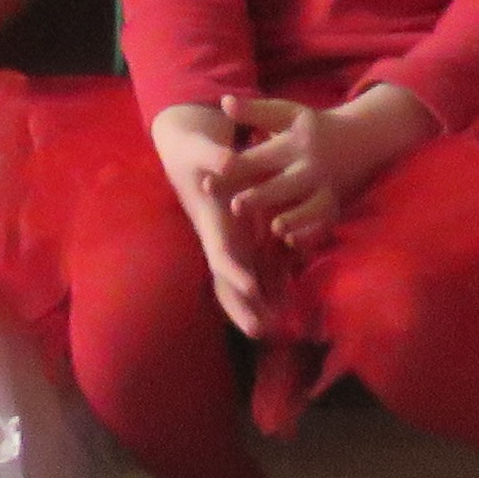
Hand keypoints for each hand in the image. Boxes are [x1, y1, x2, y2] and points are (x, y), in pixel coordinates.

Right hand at [155, 103, 281, 337]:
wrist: (187, 147)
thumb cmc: (193, 148)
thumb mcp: (199, 146)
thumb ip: (213, 155)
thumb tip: (226, 163)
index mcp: (209, 221)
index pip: (220, 252)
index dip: (233, 271)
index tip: (250, 287)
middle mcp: (221, 236)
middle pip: (228, 279)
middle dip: (242, 306)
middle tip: (263, 331)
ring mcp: (233, 239)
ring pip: (245, 278)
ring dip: (260, 303)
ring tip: (283, 327)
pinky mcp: (245, 235)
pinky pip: (260, 265)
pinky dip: (273, 285)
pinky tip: (291, 302)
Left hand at [219, 87, 425, 253]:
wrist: (364, 138)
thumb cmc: (313, 126)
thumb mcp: (286, 112)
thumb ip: (254, 111)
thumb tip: (224, 101)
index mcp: (293, 143)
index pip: (258, 158)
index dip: (233, 170)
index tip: (208, 181)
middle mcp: (311, 168)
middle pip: (283, 185)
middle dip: (260, 197)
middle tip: (234, 207)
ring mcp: (327, 189)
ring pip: (310, 208)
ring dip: (293, 218)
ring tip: (272, 227)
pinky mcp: (337, 206)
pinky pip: (325, 224)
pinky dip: (311, 234)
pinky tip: (292, 242)